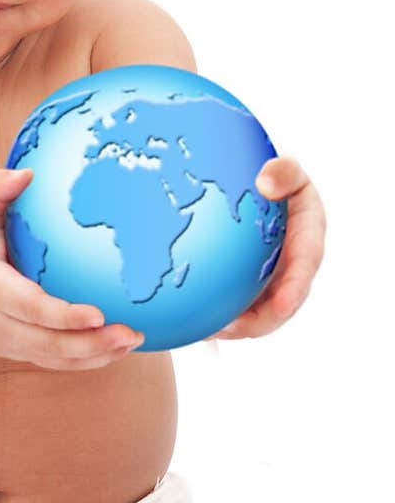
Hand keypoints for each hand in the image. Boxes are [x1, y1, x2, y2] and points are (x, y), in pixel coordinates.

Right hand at [0, 167, 143, 369]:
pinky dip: (88, 360)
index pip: (29, 307)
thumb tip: (27, 172)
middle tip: (130, 332)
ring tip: (133, 338)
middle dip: (89, 343)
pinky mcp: (19, 354)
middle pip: (46, 343)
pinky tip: (119, 348)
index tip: (98, 314)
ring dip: (96, 354)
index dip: (62, 315)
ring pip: (54, 359)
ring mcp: (8, 345)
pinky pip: (56, 363)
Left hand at [209, 155, 325, 339]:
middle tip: (230, 328)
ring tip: (207, 332)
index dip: (295, 289)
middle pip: (282, 305)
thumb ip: (283, 171)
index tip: (282, 306)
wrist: (256, 194)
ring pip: (257, 315)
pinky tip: (193, 322)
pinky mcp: (251, 290)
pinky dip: (219, 319)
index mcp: (308, 238)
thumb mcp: (286, 171)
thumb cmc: (274, 179)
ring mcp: (272, 282)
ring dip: (234, 327)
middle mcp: (293, 268)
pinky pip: (237, 309)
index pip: (305, 266)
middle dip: (259, 322)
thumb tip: (266, 182)